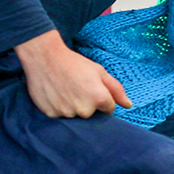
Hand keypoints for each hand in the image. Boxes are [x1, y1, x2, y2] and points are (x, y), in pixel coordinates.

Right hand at [15, 29, 130, 117]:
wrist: (45, 57)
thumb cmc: (74, 63)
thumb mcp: (99, 72)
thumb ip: (116, 89)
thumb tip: (128, 105)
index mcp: (99, 98)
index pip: (109, 109)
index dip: (102, 97)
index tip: (91, 87)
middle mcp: (84, 110)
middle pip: (91, 114)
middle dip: (88, 103)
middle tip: (77, 87)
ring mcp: (67, 113)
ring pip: (75, 115)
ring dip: (73, 106)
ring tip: (65, 89)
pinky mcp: (52, 115)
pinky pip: (60, 115)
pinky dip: (58, 107)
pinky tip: (56, 93)